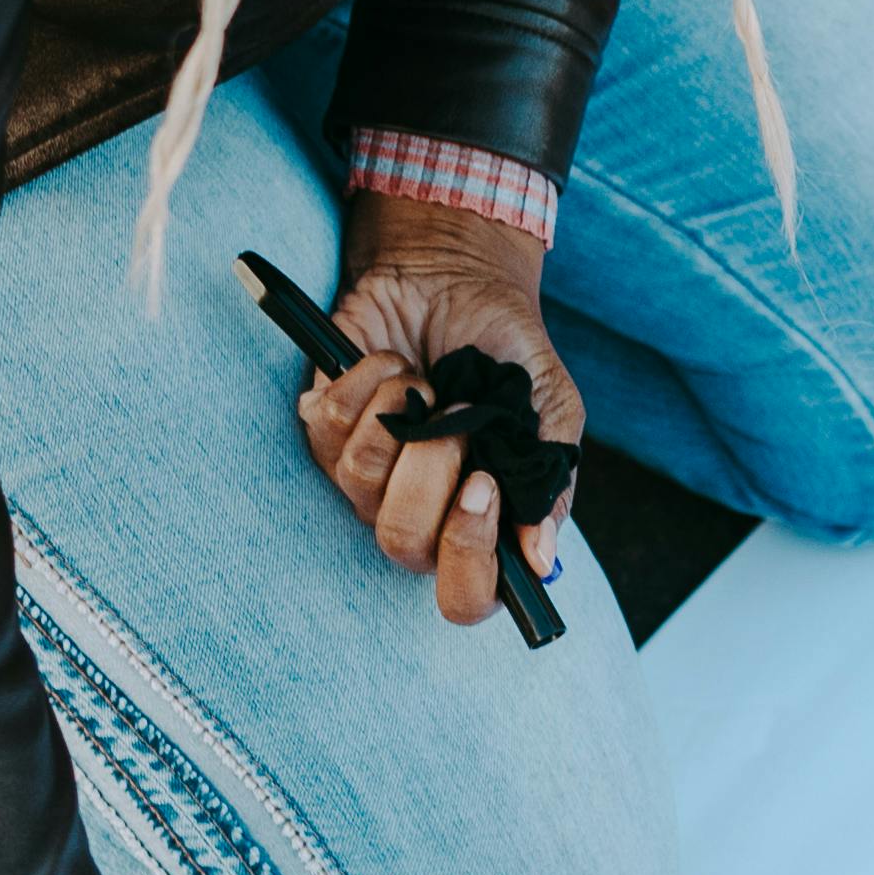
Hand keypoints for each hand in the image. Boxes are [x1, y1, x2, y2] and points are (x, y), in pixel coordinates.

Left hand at [299, 189, 581, 628]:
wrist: (459, 278)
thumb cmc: (508, 354)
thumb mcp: (551, 411)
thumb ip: (551, 482)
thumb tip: (540, 558)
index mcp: (475, 523)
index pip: (464, 596)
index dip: (469, 557)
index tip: (483, 487)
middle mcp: (415, 511)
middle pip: (401, 543)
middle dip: (429, 472)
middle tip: (456, 419)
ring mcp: (362, 474)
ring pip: (360, 480)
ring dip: (403, 414)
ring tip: (426, 381)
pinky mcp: (323, 425)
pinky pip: (328, 425)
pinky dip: (369, 381)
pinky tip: (393, 363)